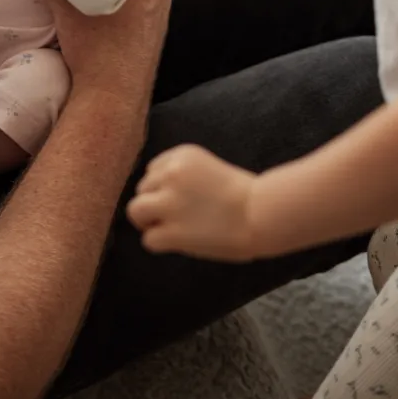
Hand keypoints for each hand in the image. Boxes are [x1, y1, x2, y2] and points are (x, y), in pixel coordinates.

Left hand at [127, 144, 255, 260]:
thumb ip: (181, 176)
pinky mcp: (172, 230)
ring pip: (135, 211)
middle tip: (177, 217)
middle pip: (142, 189)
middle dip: (155, 204)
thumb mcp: (207, 169)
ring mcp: (169, 202)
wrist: (262, 213)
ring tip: (171, 229)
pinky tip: (178, 242)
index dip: (163, 188)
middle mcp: (171, 174)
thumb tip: (155, 196)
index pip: (153, 170)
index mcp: (181, 155)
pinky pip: (148, 239)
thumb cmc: (243, 194)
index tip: (184, 198)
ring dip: (149, 222)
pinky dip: (160, 243)